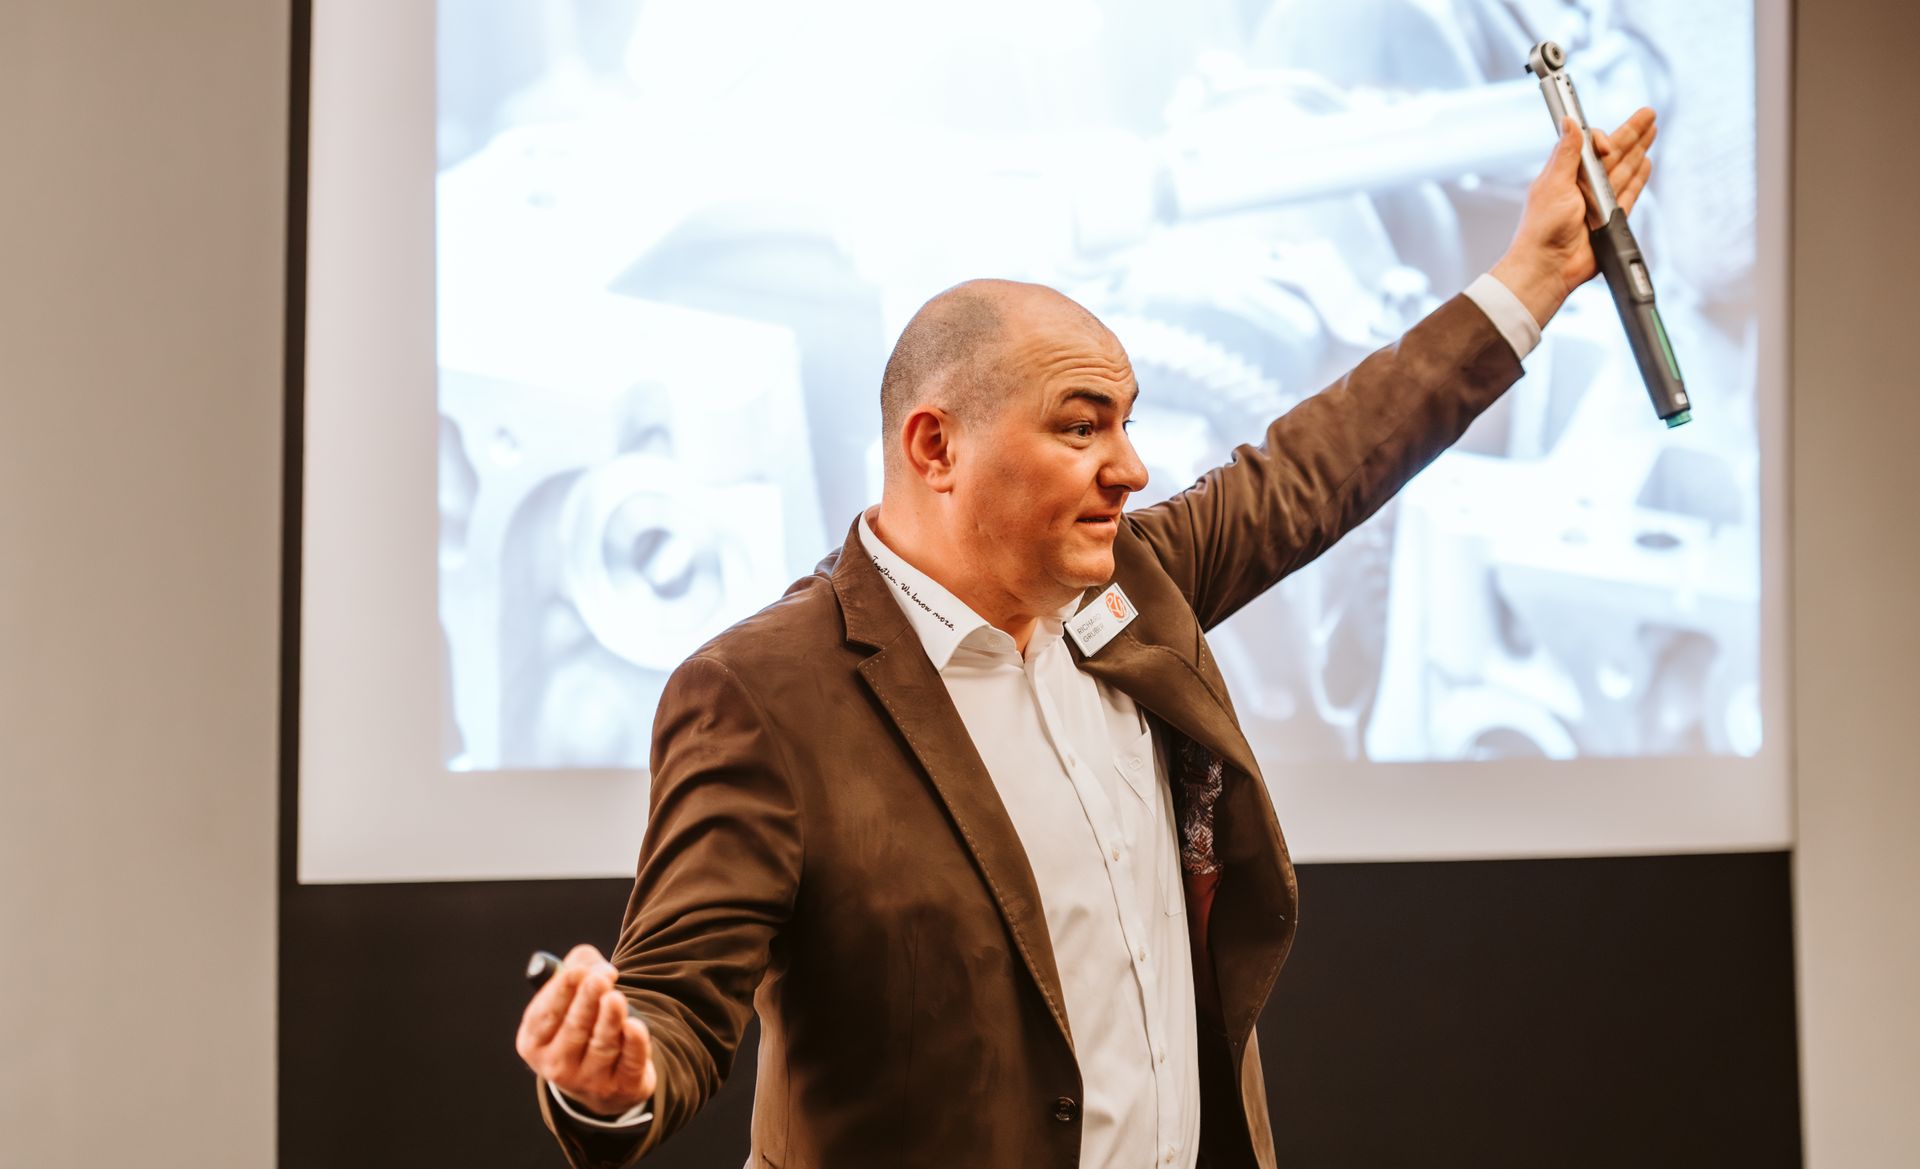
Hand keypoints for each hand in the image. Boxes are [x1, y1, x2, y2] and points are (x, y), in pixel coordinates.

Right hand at [515, 944, 656, 1117]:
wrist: (599, 1077)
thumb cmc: (579, 1023)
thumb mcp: (569, 996)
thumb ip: (578, 967)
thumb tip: (592, 964)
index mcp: (534, 1042)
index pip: (545, 1015)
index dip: (562, 990)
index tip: (579, 971)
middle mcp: (556, 1066)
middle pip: (574, 1030)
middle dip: (587, 1002)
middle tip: (600, 979)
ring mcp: (589, 1082)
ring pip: (602, 1046)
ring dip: (610, 1021)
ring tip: (616, 998)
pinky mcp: (621, 1088)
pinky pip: (630, 1064)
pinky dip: (634, 1046)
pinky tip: (636, 1027)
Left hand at [1491, 107, 1657, 326]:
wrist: (1549, 266)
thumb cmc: (1542, 229)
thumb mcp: (1553, 184)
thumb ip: (1567, 153)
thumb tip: (1568, 120)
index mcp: (1565, 173)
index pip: (1589, 145)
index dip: (1601, 138)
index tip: (1605, 144)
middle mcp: (1582, 185)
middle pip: (1614, 152)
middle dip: (1632, 132)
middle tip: (1649, 114)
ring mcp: (1599, 201)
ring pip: (1625, 168)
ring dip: (1639, 150)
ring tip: (1652, 131)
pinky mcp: (1611, 218)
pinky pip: (1629, 193)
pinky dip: (1638, 178)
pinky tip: (1646, 163)